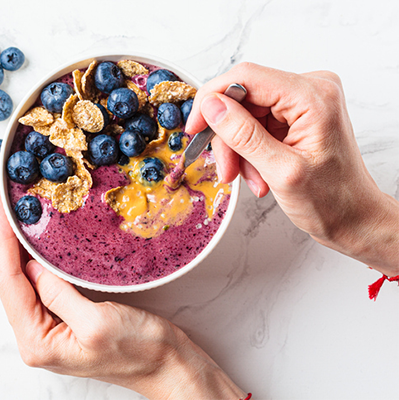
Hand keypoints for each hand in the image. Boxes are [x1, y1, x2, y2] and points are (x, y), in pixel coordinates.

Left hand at [0, 185, 246, 399]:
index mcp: (37, 342)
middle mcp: (36, 336)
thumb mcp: (97, 323)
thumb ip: (58, 294)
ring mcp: (50, 326)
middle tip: (3, 199)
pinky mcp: (64, 317)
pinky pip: (42, 282)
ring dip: (17, 245)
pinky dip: (35, 257)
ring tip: (13, 211)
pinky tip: (35, 238)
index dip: (2, 240)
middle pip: (10, 279)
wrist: (169, 365)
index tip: (0, 205)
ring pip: (23, 279)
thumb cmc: (140, 351)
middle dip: (5, 238)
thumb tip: (31, 265)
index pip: (9, 282)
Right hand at [186, 62, 398, 275]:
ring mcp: (304, 101)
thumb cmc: (332, 201)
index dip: (211, 100)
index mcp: (312, 96)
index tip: (195, 129)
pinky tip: (259, 173)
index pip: (245, 77)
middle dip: (229, 137)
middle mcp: (310, 89)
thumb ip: (243, 135)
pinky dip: (250, 151)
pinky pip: (256, 124)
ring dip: (240, 149)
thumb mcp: (281, 171)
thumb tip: (211, 106)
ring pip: (245, 114)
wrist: (354, 218)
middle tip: (227, 170)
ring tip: (252, 179)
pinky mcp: (297, 114)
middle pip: (243, 98)